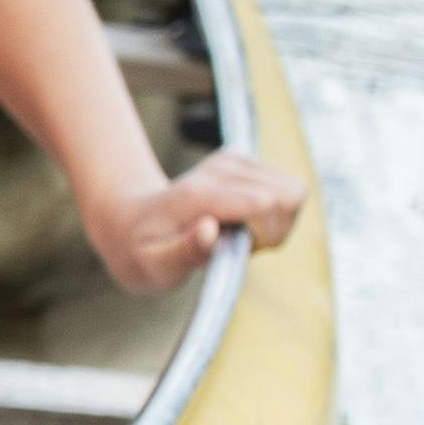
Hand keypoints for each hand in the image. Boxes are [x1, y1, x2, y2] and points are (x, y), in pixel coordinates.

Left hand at [82, 149, 306, 291]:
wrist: (131, 223)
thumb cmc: (144, 251)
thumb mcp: (153, 265)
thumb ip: (184, 252)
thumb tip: (210, 230)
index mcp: (194, 196)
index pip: (262, 202)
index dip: (264, 234)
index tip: (241, 249)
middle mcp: (216, 169)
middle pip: (285, 198)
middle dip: (272, 231)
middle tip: (237, 244)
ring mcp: (232, 159)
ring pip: (292, 192)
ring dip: (274, 223)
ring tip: (237, 233)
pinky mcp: (242, 159)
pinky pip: (289, 189)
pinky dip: (274, 213)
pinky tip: (241, 221)